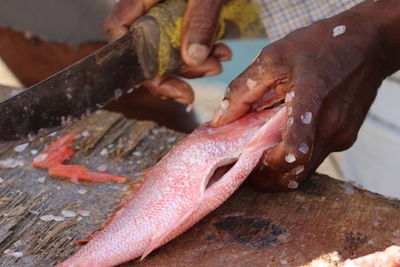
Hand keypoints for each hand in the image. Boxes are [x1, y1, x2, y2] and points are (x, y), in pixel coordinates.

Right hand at [104, 0, 230, 103]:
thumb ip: (200, 21)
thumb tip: (192, 59)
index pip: (118, 31)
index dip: (133, 61)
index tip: (160, 81)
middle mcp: (149, 6)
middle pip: (149, 50)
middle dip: (179, 69)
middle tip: (211, 71)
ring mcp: (166, 11)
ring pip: (170, 49)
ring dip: (197, 62)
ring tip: (222, 59)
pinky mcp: (183, 15)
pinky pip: (186, 40)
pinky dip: (204, 50)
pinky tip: (223, 50)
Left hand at [211, 6, 391, 190]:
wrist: (368, 44)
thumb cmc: (319, 45)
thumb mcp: (273, 57)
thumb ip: (243, 90)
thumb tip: (219, 120)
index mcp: (312, 99)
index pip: (294, 148)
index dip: (268, 164)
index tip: (247, 161)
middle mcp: (331, 124)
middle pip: (296, 171)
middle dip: (267, 176)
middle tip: (246, 165)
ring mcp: (341, 135)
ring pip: (305, 170)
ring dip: (280, 169)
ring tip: (261, 153)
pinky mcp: (345, 138)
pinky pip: (316, 157)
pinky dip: (295, 157)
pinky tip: (283, 140)